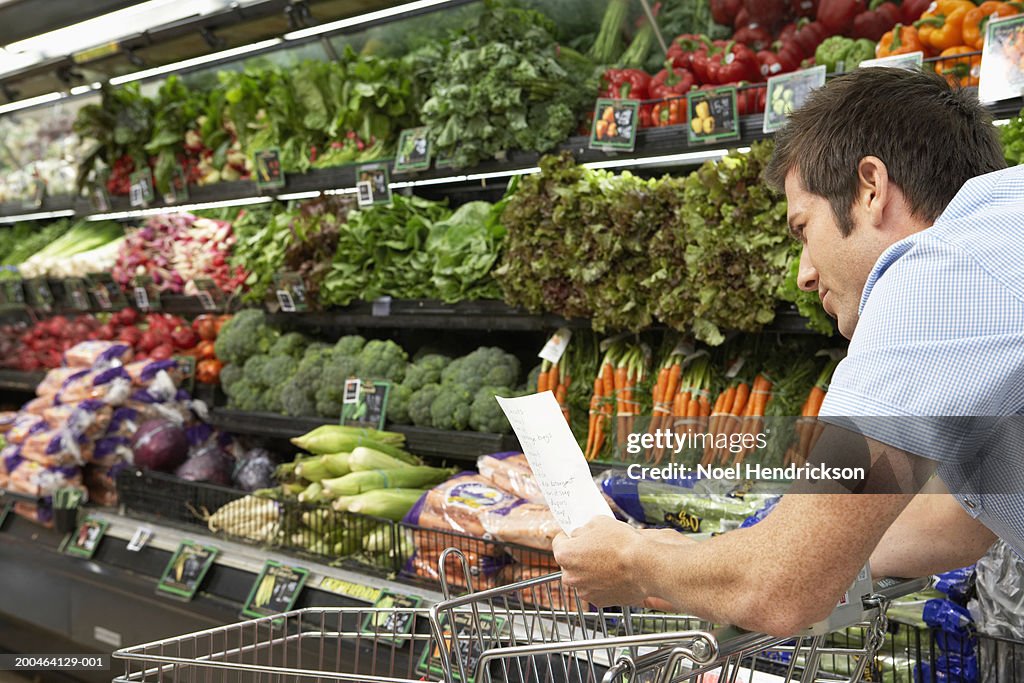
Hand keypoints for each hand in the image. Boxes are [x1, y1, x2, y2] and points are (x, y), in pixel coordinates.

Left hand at [552, 516, 687, 607]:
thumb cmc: (622, 543)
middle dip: (580, 556)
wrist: (645, 566)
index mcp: (565, 554)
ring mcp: (584, 591)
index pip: (558, 542)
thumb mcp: (598, 522)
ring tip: (610, 562)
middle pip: (570, 562)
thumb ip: (583, 529)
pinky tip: (615, 574)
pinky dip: (602, 583)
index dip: (568, 537)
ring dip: (591, 571)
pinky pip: (595, 589)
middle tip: (597, 548)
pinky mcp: (599, 601)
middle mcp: (570, 576)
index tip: (576, 537)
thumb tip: (581, 534)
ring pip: (583, 577)